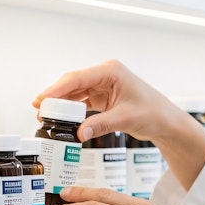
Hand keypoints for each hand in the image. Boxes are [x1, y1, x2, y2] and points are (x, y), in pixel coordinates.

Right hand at [32, 58, 176, 143]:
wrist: (165, 121)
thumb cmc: (153, 112)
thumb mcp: (125, 118)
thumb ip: (100, 125)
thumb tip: (78, 134)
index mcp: (111, 71)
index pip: (77, 78)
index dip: (56, 89)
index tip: (41, 99)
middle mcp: (105, 74)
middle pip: (72, 83)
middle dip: (55, 97)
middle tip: (39, 110)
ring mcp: (103, 85)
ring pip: (75, 92)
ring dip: (62, 104)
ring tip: (46, 116)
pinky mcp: (103, 96)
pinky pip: (82, 101)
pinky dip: (72, 109)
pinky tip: (62, 118)